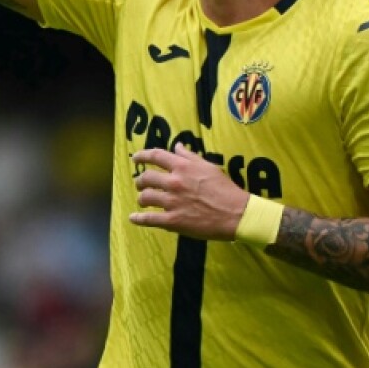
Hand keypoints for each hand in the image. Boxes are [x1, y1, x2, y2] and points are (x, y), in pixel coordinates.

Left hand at [129, 143, 248, 240]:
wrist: (236, 213)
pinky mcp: (173, 221)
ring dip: (141, 198)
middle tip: (140, 184)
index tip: (135, 158)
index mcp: (182, 167)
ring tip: (142, 201)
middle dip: (140, 180)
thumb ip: (190, 157)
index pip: (156, 156)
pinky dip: (138, 219)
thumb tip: (177, 146)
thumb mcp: (208, 167)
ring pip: (145, 197)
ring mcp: (172, 202)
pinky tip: (133, 218)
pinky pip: (149, 219)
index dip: (142, 156)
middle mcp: (174, 182)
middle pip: (146, 177)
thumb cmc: (225, 189)